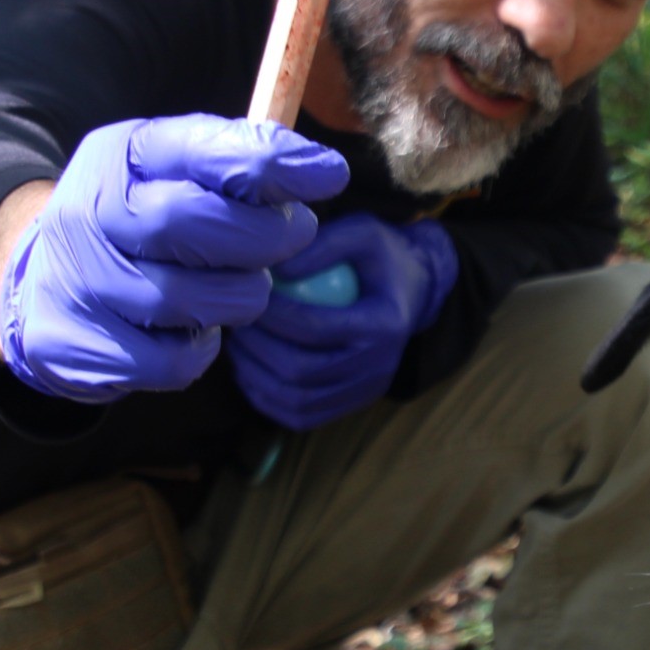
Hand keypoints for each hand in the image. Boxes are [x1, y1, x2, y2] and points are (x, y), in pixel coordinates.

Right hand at [0, 115, 349, 401]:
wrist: (40, 285)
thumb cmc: (137, 222)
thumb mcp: (171, 170)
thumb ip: (236, 161)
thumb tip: (320, 169)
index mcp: (119, 155)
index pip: (197, 149)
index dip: (268, 163)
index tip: (328, 175)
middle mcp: (87, 213)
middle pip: (189, 224)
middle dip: (262, 235)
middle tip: (292, 235)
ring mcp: (79, 283)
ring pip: (188, 299)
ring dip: (238, 297)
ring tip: (235, 284)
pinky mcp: (82, 347)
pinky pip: (173, 360)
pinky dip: (200, 348)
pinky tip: (193, 327)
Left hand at [227, 214, 458, 429]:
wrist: (413, 293)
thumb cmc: (380, 257)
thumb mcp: (361, 233)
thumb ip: (320, 245)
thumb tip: (273, 271)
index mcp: (384, 325)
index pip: (316, 328)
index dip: (274, 316)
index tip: (250, 295)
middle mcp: (378, 367)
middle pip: (302, 373)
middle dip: (258, 349)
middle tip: (236, 322)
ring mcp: (365, 392)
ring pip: (297, 402)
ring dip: (256, 376)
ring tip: (239, 345)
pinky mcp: (350, 405)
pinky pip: (300, 416)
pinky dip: (266, 398)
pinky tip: (251, 369)